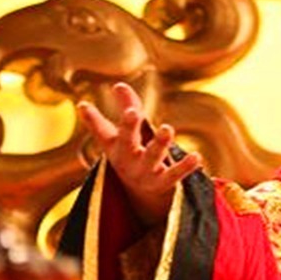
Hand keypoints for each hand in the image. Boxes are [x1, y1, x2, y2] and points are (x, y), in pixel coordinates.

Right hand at [77, 82, 200, 225]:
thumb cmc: (131, 153)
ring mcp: (144, 172)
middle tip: (134, 112)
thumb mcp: (127, 133)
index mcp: (115, 146)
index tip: (83, 104)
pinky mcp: (163, 183)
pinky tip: (197, 157)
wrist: (139, 195)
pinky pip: (175, 174)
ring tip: (167, 128)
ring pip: (152, 156)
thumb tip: (119, 84)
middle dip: (129, 127)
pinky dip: (186, 166)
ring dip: (159, 142)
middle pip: (126, 140)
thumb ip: (127, 107)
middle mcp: (127, 159)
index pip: (102, 131)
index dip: (93, 119)